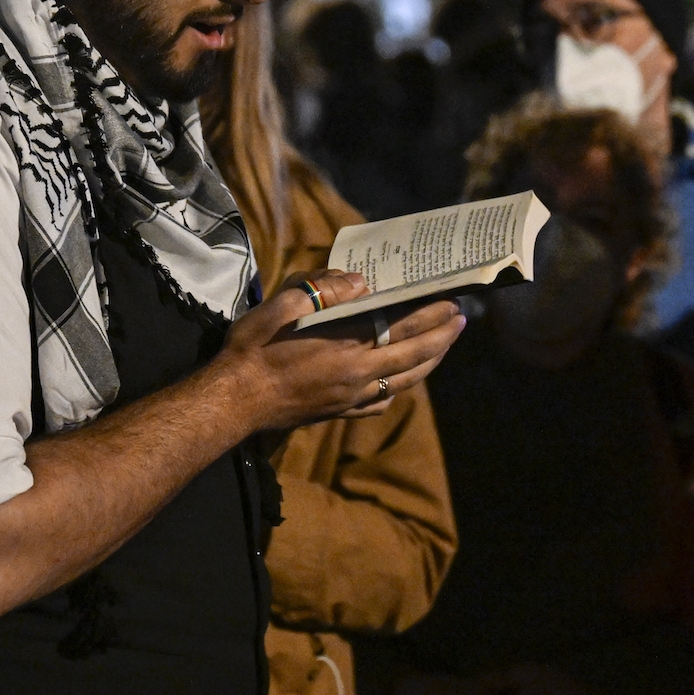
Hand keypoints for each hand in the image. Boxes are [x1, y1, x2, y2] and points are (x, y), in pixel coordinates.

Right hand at [220, 271, 463, 431]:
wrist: (234, 403)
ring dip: (430, 362)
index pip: (400, 325)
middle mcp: (357, 372)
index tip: (449, 299)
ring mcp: (351, 397)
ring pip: (404, 380)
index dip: (429, 313)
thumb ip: (321, 291)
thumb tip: (361, 282)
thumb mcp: (278, 308)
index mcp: (345, 343)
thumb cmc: (252, 351)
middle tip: (460, 318)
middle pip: (412, 353)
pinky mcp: (340, 412)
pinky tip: (403, 382)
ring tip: (443, 346)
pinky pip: (381, 403)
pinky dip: (400, 389)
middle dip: (441, 335)